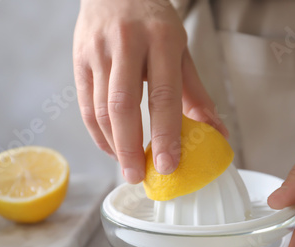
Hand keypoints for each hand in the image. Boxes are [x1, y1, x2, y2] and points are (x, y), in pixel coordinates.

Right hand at [73, 0, 227, 183]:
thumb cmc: (153, 21)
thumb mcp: (180, 49)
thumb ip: (195, 93)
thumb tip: (216, 133)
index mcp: (161, 40)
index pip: (163, 96)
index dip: (165, 135)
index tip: (168, 165)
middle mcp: (127, 45)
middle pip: (123, 106)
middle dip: (129, 148)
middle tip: (138, 176)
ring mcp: (98, 52)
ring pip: (100, 109)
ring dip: (113, 145)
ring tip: (127, 167)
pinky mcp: (79, 60)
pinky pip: (85, 105)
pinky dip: (98, 133)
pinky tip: (111, 148)